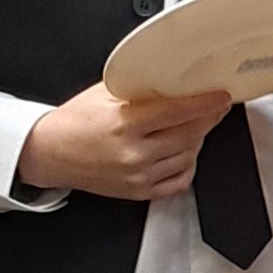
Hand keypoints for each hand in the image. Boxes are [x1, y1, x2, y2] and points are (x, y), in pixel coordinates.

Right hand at [18, 82, 209, 201]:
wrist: (51, 152)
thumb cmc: (75, 122)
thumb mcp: (105, 94)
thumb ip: (141, 88)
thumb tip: (175, 80)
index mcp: (125, 125)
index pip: (177, 112)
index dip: (205, 104)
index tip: (221, 97)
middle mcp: (134, 154)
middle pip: (189, 135)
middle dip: (208, 119)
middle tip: (215, 107)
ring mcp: (138, 176)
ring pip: (188, 156)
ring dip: (197, 139)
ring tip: (192, 125)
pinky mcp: (139, 192)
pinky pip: (179, 180)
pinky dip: (188, 164)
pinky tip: (183, 150)